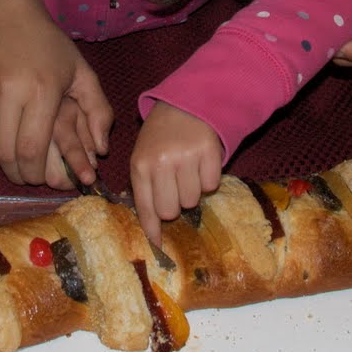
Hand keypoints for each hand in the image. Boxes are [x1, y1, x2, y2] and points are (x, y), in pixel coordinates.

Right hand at [0, 5, 112, 185]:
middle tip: (26, 176)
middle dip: (17, 173)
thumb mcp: (82, 72)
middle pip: (6, 154)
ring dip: (0, 160)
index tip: (41, 179)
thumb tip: (101, 151)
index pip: (31, 150)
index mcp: (42, 90)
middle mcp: (8, 90)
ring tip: (13, 158)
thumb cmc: (49, 47)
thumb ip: (99, 111)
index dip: (35, 174)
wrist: (4, 15)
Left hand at [128, 102, 222, 247]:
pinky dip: (208, 179)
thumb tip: (153, 228)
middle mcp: (161, 162)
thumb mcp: (143, 156)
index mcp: (140, 164)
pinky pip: (211, 185)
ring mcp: (185, 156)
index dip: (152, 230)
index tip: (158, 246)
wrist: (184, 104)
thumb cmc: (160, 137)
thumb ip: (144, 188)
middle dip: (174, 204)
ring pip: (192, 200)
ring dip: (191, 191)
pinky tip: (200, 164)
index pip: (145, 207)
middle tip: (175, 188)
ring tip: (187, 171)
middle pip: (171, 210)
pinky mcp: (208, 151)